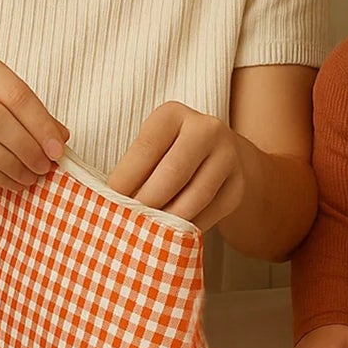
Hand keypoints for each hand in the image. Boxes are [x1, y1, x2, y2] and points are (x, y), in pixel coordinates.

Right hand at [0, 54, 68, 190]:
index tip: (58, 149)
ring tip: (30, 177)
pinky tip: (11, 181)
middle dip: (26, 146)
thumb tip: (61, 138)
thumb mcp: (6, 109)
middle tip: (44, 166)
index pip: (16, 94)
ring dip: (11, 164)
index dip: (41, 124)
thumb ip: (35, 119)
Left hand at [107, 102, 243, 229]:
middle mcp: (206, 129)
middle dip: (147, 203)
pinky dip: (187, 228)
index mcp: (174, 114)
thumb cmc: (169, 152)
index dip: (125, 179)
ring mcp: (227, 156)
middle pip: (173, 174)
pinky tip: (171, 233)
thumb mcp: (151, 145)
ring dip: (167, 220)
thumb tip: (112, 205)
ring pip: (194, 198)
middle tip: (129, 222)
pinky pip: (209, 214)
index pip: (146, 148)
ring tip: (147, 232)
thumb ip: (134, 168)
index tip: (109, 202)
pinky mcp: (238, 186)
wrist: (218, 153)